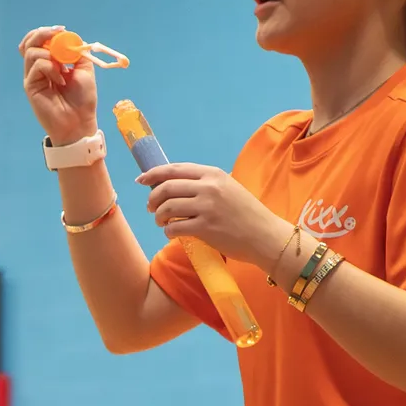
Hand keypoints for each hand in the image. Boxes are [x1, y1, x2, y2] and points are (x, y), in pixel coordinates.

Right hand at [19, 25, 100, 145]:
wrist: (79, 121)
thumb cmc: (83, 99)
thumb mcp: (85, 69)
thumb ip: (77, 52)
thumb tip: (70, 37)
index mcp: (50, 62)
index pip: (39, 40)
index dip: (47, 32)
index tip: (62, 30)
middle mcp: (38, 67)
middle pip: (29, 42)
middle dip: (42, 34)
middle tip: (57, 34)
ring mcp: (33, 77)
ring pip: (31, 52)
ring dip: (50, 55)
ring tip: (63, 69)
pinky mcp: (30, 86)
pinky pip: (37, 66)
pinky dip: (50, 68)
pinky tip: (60, 80)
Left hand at [138, 163, 288, 268]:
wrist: (265, 235)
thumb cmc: (246, 214)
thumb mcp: (228, 188)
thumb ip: (205, 184)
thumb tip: (173, 186)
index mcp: (213, 174)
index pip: (175, 169)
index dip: (153, 173)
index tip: (141, 180)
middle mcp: (209, 187)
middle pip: (166, 187)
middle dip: (152, 199)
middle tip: (151, 208)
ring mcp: (207, 207)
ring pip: (167, 208)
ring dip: (158, 217)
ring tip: (162, 223)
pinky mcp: (205, 228)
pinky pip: (174, 228)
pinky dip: (168, 232)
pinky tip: (173, 233)